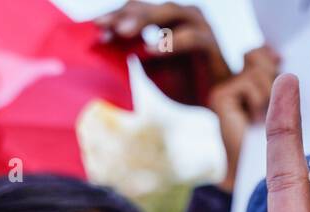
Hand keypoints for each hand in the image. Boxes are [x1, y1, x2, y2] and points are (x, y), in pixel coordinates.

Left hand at [96, 1, 231, 106]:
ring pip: (168, 13)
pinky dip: (170, 42)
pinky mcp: (211, 42)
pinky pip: (190, 37)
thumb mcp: (151, 70)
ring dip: (143, 21)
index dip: (114, 18)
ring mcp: (198, 25)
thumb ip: (133, 55)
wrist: (214, 104)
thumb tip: (106, 45)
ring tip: (122, 32)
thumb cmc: (183, 85)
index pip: (135, 10)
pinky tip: (151, 50)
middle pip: (147, 7)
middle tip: (102, 26)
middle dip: (123, 16)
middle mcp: (181, 16)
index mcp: (165, 20)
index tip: (94, 28)